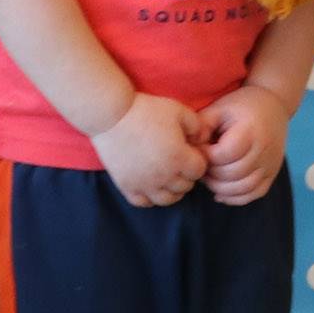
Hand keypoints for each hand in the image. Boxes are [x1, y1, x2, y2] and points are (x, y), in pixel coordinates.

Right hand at [90, 92, 208, 208]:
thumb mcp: (178, 110)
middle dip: (186, 174)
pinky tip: (150, 183)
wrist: (111, 115)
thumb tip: (203, 139)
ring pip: (167, 199)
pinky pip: (143, 202)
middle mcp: (164, 176)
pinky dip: (150, 197)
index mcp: (179, 159)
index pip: (200, 170)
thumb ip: (198, 126)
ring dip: (172, 189)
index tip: (189, 149)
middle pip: (185, 186)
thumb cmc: (146, 110)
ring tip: (167, 175)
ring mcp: (144, 184)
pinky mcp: (126, 185)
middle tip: (178, 160)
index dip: (197, 159)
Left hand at [198, 84, 288, 204]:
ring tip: (208, 177)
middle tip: (199, 166)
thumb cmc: (240, 106)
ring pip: (244, 188)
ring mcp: (270, 164)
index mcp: (249, 132)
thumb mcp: (219, 109)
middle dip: (211, 174)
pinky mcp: (272, 174)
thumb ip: (202, 126)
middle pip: (232, 174)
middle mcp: (263, 150)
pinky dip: (236, 198)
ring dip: (221, 188)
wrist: (273, 106)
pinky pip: (255, 194)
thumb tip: (190, 147)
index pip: (223, 155)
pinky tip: (220, 192)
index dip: (205, 155)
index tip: (198, 149)